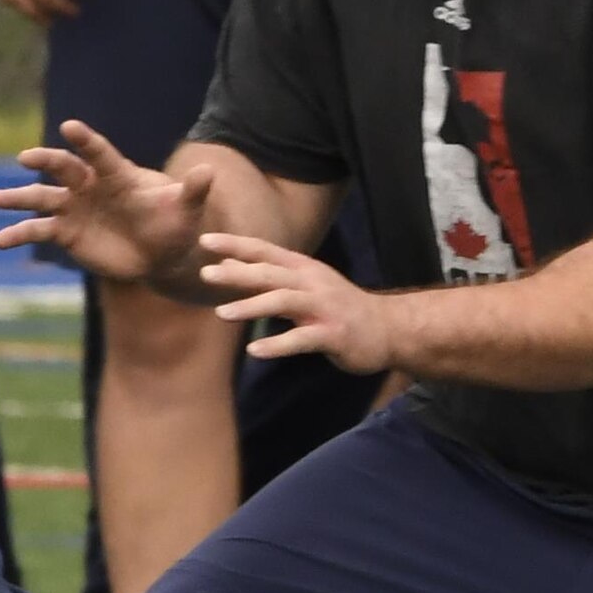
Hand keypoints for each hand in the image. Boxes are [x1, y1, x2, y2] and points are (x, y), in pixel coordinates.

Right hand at [0, 119, 205, 290]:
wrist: (160, 252)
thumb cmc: (174, 223)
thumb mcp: (186, 209)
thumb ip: (193, 191)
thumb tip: (208, 171)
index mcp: (117, 174)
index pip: (99, 153)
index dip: (86, 140)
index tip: (70, 127)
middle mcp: (89, 185)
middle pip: (63, 168)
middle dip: (46, 161)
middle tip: (27, 157)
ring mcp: (73, 207)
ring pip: (41, 198)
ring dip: (18, 198)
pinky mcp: (64, 232)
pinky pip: (37, 230)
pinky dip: (16, 234)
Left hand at [198, 232, 391, 372]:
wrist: (387, 329)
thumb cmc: (337, 308)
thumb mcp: (302, 286)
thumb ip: (267, 278)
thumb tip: (226, 265)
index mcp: (303, 269)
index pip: (264, 251)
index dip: (235, 245)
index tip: (204, 240)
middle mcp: (312, 283)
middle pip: (271, 273)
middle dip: (237, 273)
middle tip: (205, 274)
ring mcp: (324, 307)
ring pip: (284, 302)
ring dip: (252, 306)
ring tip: (222, 314)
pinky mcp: (333, 334)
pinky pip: (302, 339)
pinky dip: (277, 344)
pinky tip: (255, 352)